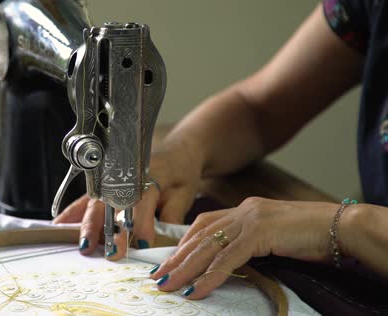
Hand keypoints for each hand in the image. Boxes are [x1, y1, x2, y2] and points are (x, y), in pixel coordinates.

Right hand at [53, 141, 202, 258]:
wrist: (175, 151)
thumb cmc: (179, 172)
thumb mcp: (184, 192)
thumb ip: (172, 215)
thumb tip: (162, 241)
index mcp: (149, 175)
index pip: (142, 201)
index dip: (142, 222)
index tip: (142, 243)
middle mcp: (125, 176)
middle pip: (112, 203)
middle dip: (108, 229)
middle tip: (108, 252)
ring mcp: (111, 179)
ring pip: (94, 201)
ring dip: (85, 224)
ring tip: (81, 243)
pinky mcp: (103, 185)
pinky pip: (85, 199)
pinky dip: (72, 213)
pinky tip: (60, 225)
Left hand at [149, 197, 338, 298]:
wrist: (341, 227)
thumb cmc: (311, 235)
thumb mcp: (273, 237)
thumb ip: (249, 242)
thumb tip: (227, 263)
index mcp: (244, 209)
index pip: (204, 225)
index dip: (184, 244)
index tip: (169, 261)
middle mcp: (243, 209)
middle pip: (200, 236)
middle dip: (177, 258)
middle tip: (159, 276)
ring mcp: (250, 218)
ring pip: (208, 247)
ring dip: (185, 269)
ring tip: (168, 285)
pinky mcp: (259, 232)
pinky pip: (227, 259)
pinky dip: (210, 277)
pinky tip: (196, 290)